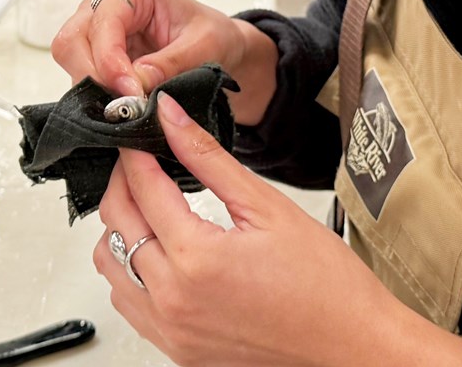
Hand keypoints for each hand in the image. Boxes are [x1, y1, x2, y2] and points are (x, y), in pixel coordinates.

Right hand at [50, 0, 276, 123]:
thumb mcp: (205, 46)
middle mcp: (103, 7)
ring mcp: (95, 34)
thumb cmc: (212, 35)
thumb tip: (137, 81)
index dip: (109, 59)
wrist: (219, 50)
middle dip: (94, 77)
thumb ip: (172, 62)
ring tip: (129, 110)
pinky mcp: (96, 61)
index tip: (130, 90)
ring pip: (70, 63)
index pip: (101, 22)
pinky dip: (97, 99)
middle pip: (71, 42)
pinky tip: (123, 112)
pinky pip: (81, 81)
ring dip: (94, 91)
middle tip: (124, 106)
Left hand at [91, 95, 461, 366]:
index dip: (135, 152)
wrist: (351, 346)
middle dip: (124, 182)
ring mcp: (171, 330)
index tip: (139, 132)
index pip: (142, 189)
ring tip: (152, 204)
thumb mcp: (267, 206)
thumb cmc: (324, 284)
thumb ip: (209, 159)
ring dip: (120, 229)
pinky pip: (129, 303)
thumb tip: (173, 118)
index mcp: (196, 259)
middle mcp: (173, 300)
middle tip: (143, 160)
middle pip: (114, 225)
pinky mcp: (176, 349)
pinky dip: (131, 270)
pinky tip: (160, 250)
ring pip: (110, 267)